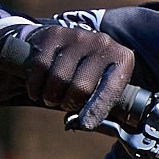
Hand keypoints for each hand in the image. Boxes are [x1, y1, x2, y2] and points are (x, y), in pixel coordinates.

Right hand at [3, 23, 134, 126]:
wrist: (71, 43)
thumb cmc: (91, 74)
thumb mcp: (105, 86)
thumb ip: (100, 105)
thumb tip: (84, 124)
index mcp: (122, 58)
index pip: (110, 89)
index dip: (97, 109)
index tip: (86, 124)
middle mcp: (103, 43)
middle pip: (80, 87)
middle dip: (70, 103)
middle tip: (66, 105)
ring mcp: (78, 36)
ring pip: (58, 78)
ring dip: (51, 97)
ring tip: (53, 98)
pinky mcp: (54, 34)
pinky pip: (41, 67)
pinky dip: (36, 86)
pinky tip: (38, 91)